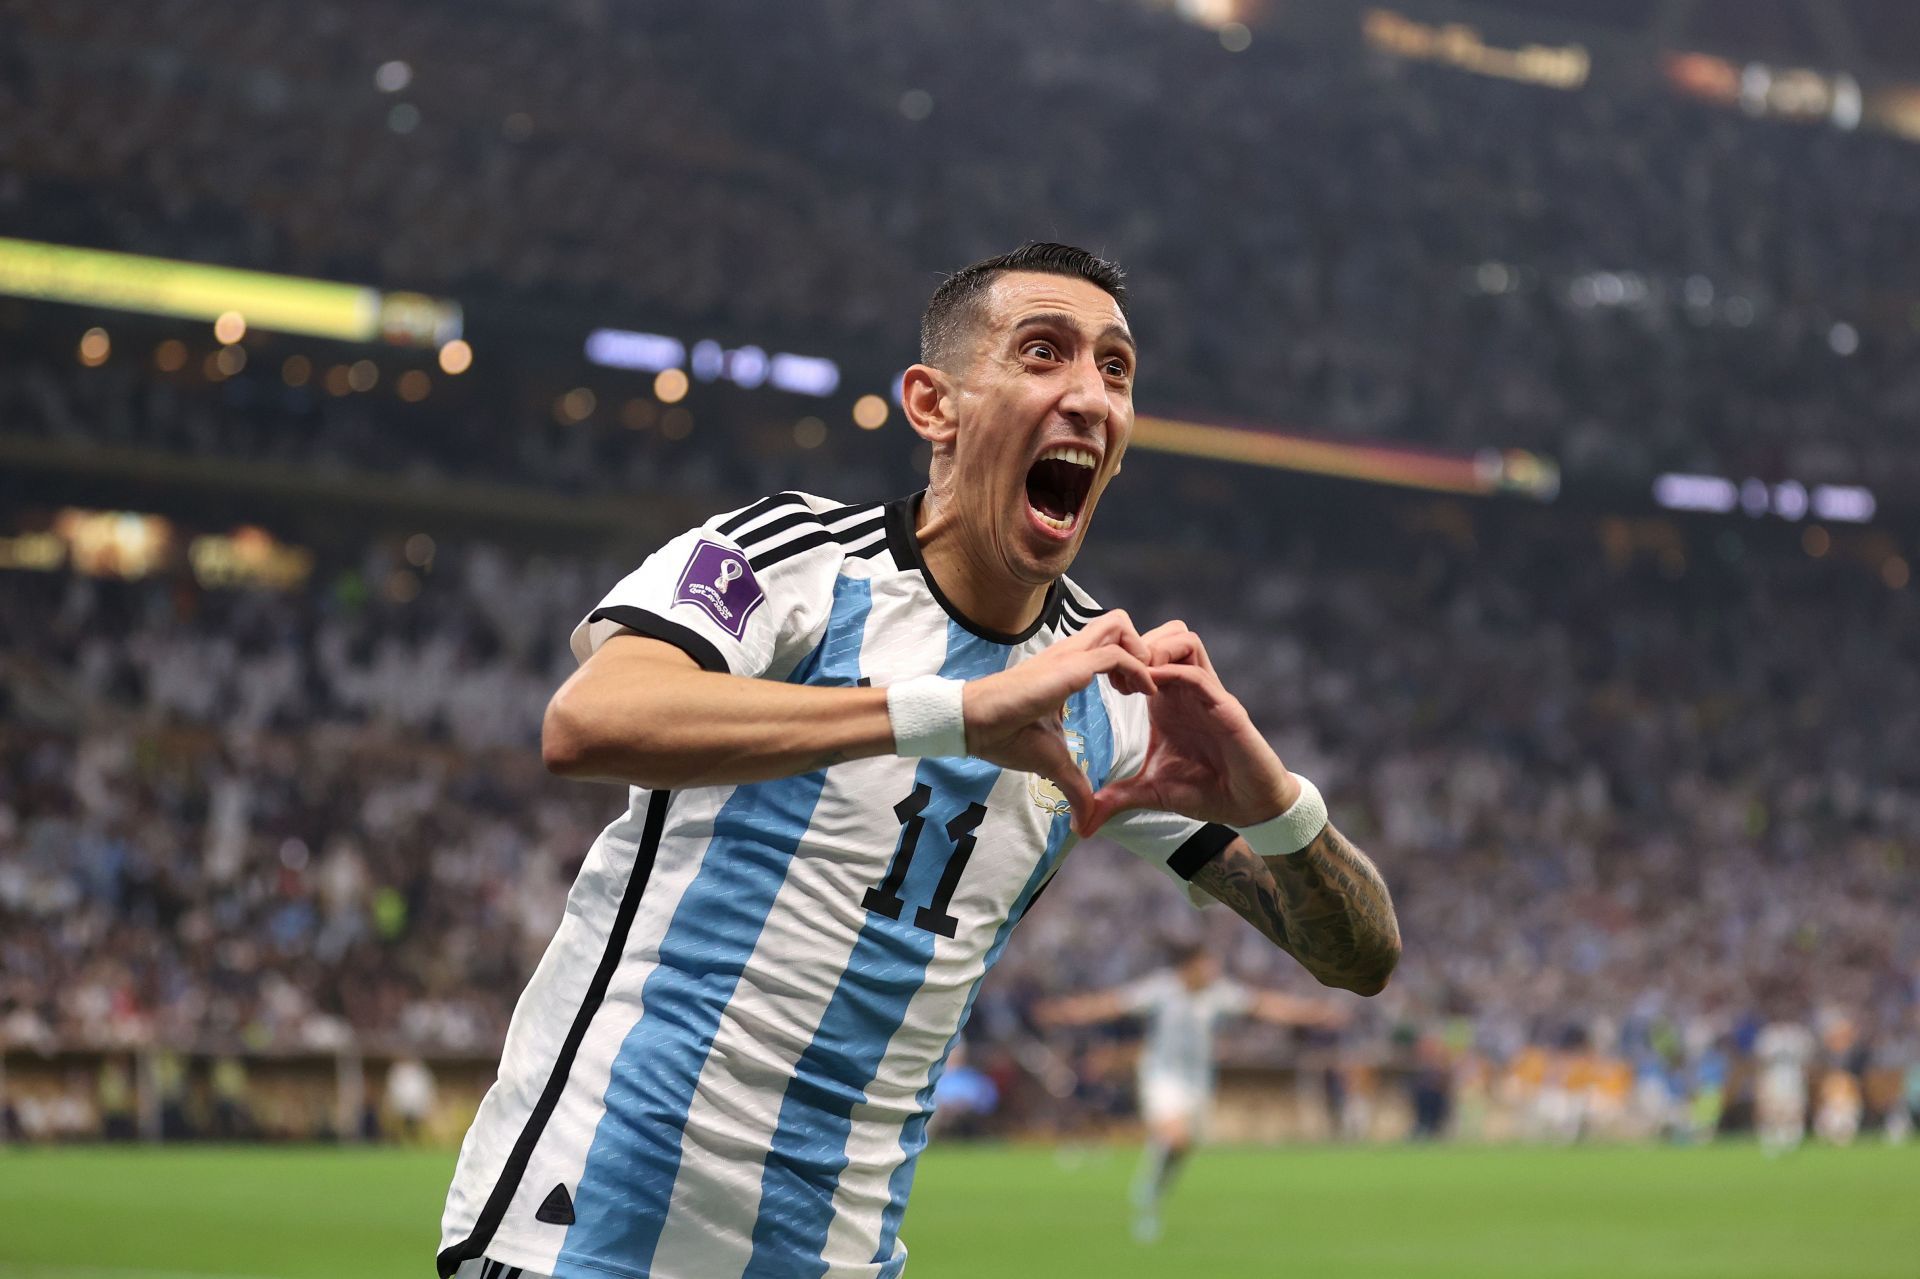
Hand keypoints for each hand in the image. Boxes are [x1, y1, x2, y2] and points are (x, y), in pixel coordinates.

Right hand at [964, 611, 1155, 829]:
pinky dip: (1138, 670)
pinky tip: (1140, 694)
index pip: (1107, 644)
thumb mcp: (1052, 760)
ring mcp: (1069, 655)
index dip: (1130, 663)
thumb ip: (1075, 783)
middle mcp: (1070, 653)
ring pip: (1120, 626)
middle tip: (1141, 685)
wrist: (974, 724)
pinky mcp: (1070, 666)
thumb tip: (1085, 820)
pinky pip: (1117, 654)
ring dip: (1142, 654)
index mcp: (1067, 667)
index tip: (1134, 694)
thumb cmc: (1006, 735)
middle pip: (1118, 623)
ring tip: (1140, 688)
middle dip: (1142, 647)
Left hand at [1079, 622, 1298, 834]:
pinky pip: (1198, 674)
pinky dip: (1172, 674)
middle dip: (1137, 643)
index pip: (1148, 652)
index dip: (1122, 657)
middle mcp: (1187, 689)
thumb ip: (1118, 797)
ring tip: (1136, 681)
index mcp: (1168, 700)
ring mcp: (1208, 694)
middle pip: (1165, 633)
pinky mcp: (1225, 708)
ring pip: (1184, 639)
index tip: (1103, 681)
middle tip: (1119, 675)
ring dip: (1156, 650)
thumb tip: (1084, 823)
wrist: (1247, 806)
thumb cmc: (1206, 791)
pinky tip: (1151, 693)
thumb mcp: (1152, 792)